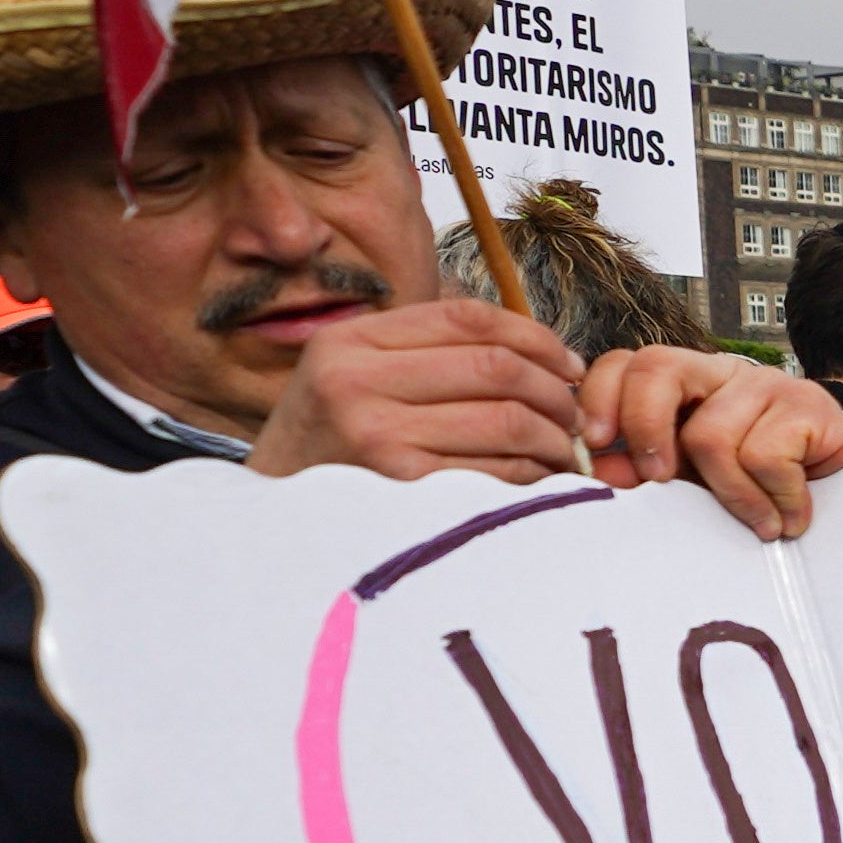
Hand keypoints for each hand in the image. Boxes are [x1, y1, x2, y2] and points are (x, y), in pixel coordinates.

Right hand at [245, 297, 585, 484]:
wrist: (268, 525)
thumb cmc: (325, 452)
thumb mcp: (348, 380)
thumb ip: (419, 354)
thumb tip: (534, 351)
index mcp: (349, 342)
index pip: (467, 316)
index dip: (535, 336)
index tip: (569, 364)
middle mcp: (355, 381)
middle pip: (495, 366)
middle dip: (554, 391)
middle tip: (575, 415)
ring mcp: (375, 435)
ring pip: (504, 419)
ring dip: (553, 437)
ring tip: (565, 450)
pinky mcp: (399, 488)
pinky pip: (494, 472)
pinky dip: (532, 476)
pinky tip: (541, 481)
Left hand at [573, 346, 842, 541]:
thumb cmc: (768, 496)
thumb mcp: (700, 486)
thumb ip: (653, 476)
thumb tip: (604, 472)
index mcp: (687, 385)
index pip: (627, 364)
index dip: (601, 398)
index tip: (597, 446)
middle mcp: (724, 373)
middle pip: (658, 368)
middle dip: (644, 428)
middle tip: (662, 480)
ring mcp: (770, 384)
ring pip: (709, 434)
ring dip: (732, 496)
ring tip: (760, 525)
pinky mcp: (811, 406)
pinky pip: (764, 457)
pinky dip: (774, 500)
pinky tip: (790, 517)